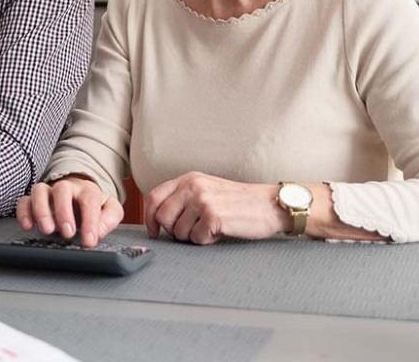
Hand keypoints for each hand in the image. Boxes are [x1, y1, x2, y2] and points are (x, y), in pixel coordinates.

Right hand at [16, 175, 123, 247]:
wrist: (78, 195)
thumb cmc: (92, 205)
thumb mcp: (110, 210)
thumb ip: (109, 218)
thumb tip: (98, 231)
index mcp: (87, 190)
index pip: (90, 200)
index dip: (90, 222)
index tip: (89, 241)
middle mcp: (66, 188)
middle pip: (62, 189)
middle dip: (63, 212)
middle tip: (67, 233)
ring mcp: (48, 192)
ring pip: (39, 191)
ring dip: (41, 210)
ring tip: (47, 230)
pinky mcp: (33, 200)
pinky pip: (24, 201)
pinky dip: (24, 213)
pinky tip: (28, 226)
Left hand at [144, 172, 286, 244]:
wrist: (269, 204)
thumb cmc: (239, 202)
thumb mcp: (208, 189)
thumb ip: (184, 197)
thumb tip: (159, 218)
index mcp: (189, 178)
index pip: (154, 196)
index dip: (149, 217)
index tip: (154, 231)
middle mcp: (193, 186)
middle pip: (162, 217)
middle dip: (174, 231)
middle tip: (194, 230)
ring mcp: (202, 200)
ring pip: (178, 232)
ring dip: (194, 236)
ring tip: (212, 227)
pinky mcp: (212, 216)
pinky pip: (196, 239)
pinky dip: (208, 240)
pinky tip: (221, 231)